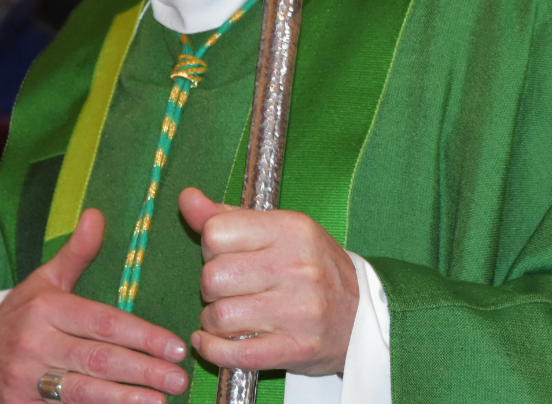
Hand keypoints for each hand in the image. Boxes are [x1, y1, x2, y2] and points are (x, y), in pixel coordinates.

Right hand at [0, 209, 189, 403]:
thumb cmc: (19, 322)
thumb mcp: (42, 284)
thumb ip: (75, 255)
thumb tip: (96, 215)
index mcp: (45, 309)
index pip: (103, 323)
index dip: (142, 336)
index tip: (176, 347)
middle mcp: (33, 344)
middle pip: (98, 360)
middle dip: (143, 370)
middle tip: (179, 378)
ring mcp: (25, 380)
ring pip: (84, 392)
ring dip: (126, 398)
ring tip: (162, 400)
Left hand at [178, 187, 358, 376]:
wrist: (363, 314)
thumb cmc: (313, 267)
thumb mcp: (279, 230)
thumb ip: (228, 216)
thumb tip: (187, 199)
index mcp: (291, 229)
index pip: (216, 233)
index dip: (211, 247)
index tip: (225, 256)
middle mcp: (297, 267)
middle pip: (213, 277)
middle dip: (211, 287)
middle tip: (229, 289)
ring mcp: (298, 310)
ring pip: (219, 316)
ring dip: (213, 321)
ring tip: (229, 316)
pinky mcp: (295, 347)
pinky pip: (234, 353)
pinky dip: (213, 350)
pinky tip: (213, 341)